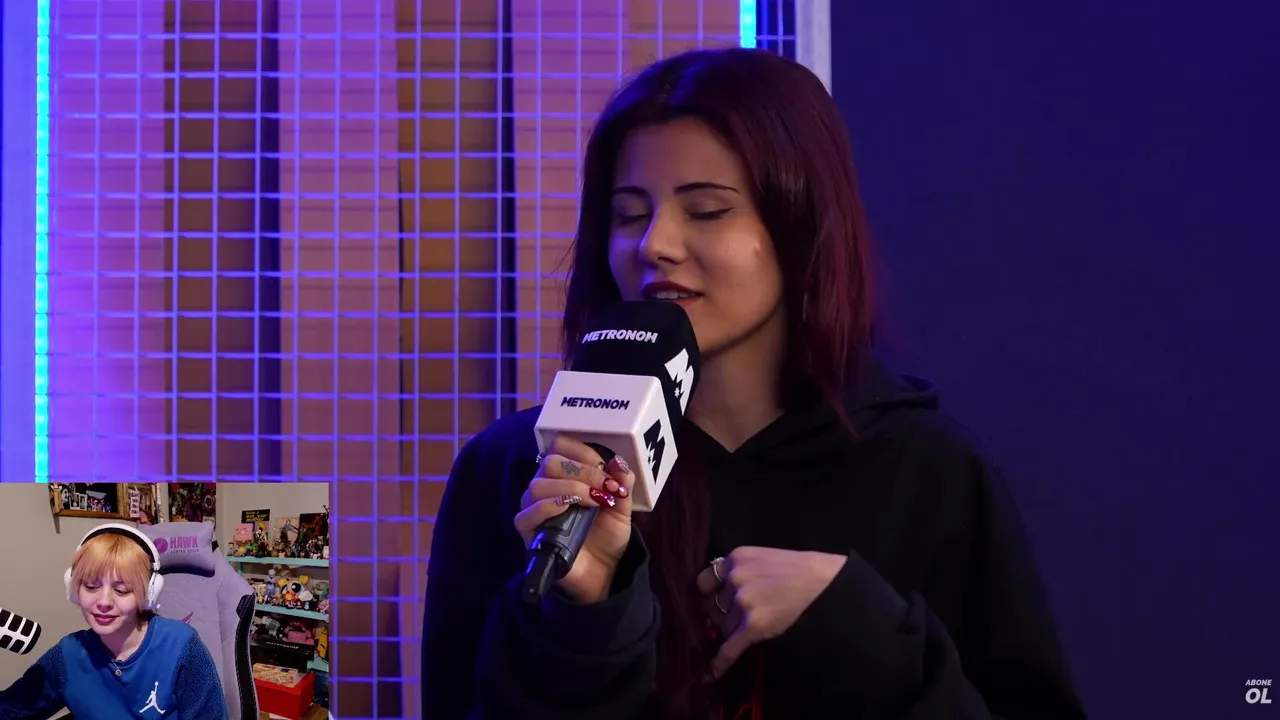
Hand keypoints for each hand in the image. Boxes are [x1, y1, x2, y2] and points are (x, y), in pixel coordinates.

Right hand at [514, 435, 636, 603]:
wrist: (603, 573)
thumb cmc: (606, 536)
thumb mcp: (621, 508)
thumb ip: (621, 484)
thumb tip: (619, 462)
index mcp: (564, 475)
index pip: (560, 446)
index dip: (583, 452)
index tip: (606, 468)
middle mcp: (545, 487)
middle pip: (550, 463)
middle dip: (582, 471)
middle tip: (604, 487)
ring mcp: (534, 509)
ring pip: (538, 485)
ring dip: (571, 488)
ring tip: (595, 501)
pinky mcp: (529, 532)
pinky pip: (527, 513)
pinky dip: (550, 506)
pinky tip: (570, 508)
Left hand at [696, 547, 847, 678]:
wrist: (828, 583)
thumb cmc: (801, 569)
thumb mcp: (764, 558)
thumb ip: (741, 571)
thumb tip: (720, 593)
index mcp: (735, 558)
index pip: (704, 582)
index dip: (710, 594)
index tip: (714, 602)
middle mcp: (734, 578)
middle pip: (713, 607)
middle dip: (723, 614)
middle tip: (741, 617)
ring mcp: (743, 602)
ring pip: (724, 628)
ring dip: (734, 631)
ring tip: (756, 626)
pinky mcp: (753, 626)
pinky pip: (729, 648)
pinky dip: (720, 662)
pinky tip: (710, 674)